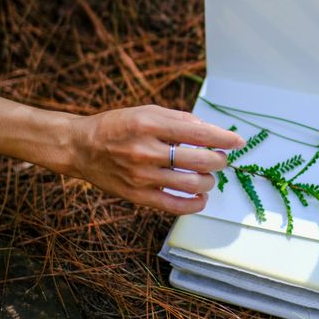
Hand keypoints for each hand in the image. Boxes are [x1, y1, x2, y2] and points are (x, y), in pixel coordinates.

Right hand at [68, 105, 244, 214]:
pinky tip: (201, 197)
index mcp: (150, 125)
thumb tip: (211, 131)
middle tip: (221, 158)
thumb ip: (180, 120)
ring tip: (209, 176)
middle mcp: (146, 151)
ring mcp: (141, 176)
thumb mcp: (147, 112)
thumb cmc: (119, 126)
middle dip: (219, 160)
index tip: (238, 141)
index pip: (199, 133)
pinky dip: (195, 204)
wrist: (81, 147)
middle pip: (200, 160)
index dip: (224, 138)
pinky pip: (175, 206)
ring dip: (210, 181)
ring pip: (192, 184)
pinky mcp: (137, 196)